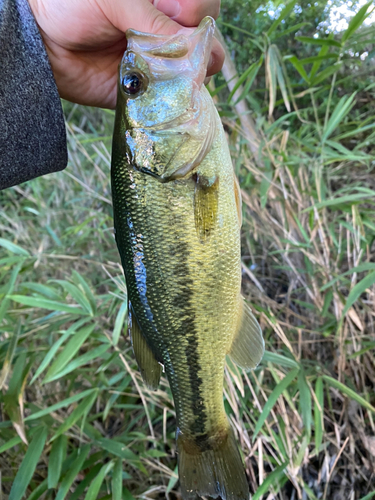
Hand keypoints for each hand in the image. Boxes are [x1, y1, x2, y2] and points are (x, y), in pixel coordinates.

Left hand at [28, 0, 223, 108]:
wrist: (44, 45)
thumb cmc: (72, 6)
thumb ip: (152, 20)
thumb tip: (191, 45)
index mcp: (162, 1)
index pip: (202, 6)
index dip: (195, 11)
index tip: (173, 13)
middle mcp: (168, 30)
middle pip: (206, 38)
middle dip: (196, 44)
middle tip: (168, 47)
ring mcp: (163, 62)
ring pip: (197, 70)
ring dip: (187, 73)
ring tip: (163, 70)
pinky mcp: (152, 91)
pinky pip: (175, 98)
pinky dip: (174, 97)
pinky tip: (160, 89)